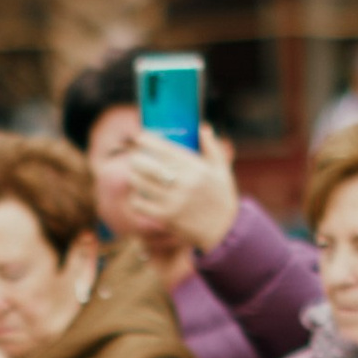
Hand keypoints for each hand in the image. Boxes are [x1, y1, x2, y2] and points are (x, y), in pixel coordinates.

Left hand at [119, 124, 238, 255]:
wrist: (224, 229)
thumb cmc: (221, 197)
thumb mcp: (222, 170)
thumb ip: (212, 148)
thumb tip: (203, 128)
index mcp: (197, 169)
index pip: (166, 150)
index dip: (149, 141)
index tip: (140, 137)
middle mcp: (184, 183)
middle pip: (149, 165)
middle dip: (136, 158)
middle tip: (134, 157)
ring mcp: (173, 201)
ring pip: (141, 183)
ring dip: (133, 176)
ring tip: (133, 173)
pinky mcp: (165, 217)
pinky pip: (140, 204)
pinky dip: (135, 197)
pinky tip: (137, 194)